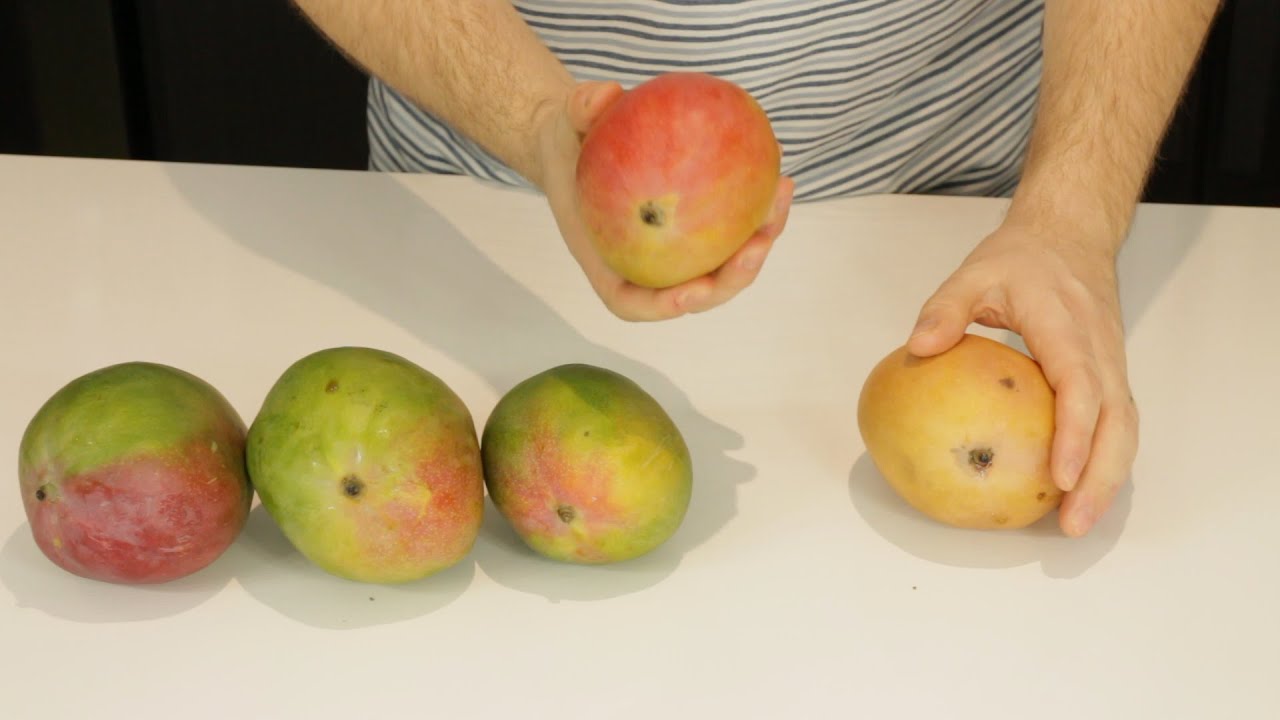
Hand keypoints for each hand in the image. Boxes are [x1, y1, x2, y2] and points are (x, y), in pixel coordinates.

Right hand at [532, 81, 794, 320]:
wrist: (581, 144)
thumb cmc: (569, 143)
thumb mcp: (564, 122)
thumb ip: (579, 109)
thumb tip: (605, 94)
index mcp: (606, 261)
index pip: (632, 302)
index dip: (664, 306)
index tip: (693, 290)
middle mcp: (646, 267)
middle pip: (696, 293)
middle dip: (732, 279)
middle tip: (757, 245)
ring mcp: (677, 254)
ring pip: (723, 266)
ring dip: (759, 243)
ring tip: (780, 198)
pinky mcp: (699, 233)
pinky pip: (732, 230)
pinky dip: (757, 210)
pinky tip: (778, 176)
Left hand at [905, 221, 1139, 537]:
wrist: (1071, 236)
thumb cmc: (1023, 259)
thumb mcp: (974, 272)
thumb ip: (945, 307)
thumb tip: (918, 348)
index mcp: (1068, 326)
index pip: (1081, 384)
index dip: (1076, 433)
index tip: (1058, 475)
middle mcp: (1100, 350)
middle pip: (1117, 421)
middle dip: (1100, 477)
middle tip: (1072, 523)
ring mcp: (1111, 364)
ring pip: (1124, 429)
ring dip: (1106, 479)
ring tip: (1075, 523)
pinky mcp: (1110, 375)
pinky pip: (1114, 424)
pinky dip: (1102, 462)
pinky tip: (1071, 493)